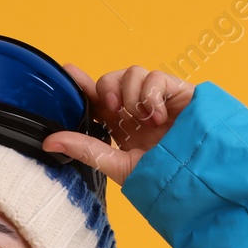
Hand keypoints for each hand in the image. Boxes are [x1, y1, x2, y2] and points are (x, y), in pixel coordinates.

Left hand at [41, 63, 195, 186]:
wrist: (198, 175)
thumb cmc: (163, 176)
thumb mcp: (116, 164)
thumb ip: (85, 149)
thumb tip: (49, 141)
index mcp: (122, 128)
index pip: (98, 101)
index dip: (82, 85)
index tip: (66, 71)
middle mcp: (138, 111)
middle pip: (111, 81)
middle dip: (105, 89)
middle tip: (111, 109)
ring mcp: (158, 100)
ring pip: (132, 73)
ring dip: (129, 93)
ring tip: (140, 118)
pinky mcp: (177, 91)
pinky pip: (155, 77)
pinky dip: (150, 94)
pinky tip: (156, 115)